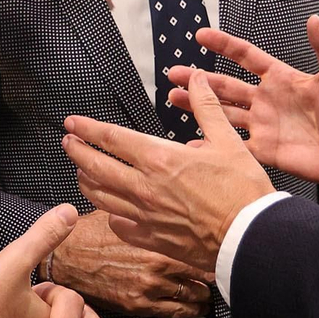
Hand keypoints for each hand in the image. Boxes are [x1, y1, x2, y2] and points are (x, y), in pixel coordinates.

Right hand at [50, 211, 214, 317]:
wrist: (66, 257)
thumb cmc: (95, 231)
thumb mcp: (126, 213)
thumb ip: (154, 215)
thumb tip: (179, 204)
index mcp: (159, 240)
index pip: (203, 251)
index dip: (214, 252)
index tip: (218, 251)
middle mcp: (159, 266)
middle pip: (204, 277)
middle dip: (211, 276)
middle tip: (217, 273)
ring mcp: (150, 290)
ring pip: (194, 299)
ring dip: (202, 297)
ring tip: (205, 292)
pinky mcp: (140, 307)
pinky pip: (175, 314)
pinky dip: (186, 311)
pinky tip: (190, 306)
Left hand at [64, 72, 275, 272]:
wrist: (250, 238)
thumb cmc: (242, 190)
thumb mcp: (227, 141)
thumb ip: (206, 107)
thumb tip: (196, 78)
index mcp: (160, 159)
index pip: (112, 139)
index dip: (87, 129)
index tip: (72, 122)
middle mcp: (145, 187)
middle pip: (96, 167)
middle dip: (77, 152)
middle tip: (67, 142)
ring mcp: (145, 216)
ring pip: (102, 197)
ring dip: (87, 181)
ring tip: (81, 171)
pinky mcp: (152, 239)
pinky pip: (120, 225)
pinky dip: (111, 214)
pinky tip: (112, 210)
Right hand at [165, 16, 318, 185]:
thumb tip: (314, 20)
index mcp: (280, 78)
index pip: (246, 56)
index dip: (224, 45)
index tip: (201, 35)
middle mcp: (266, 100)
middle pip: (225, 85)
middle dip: (198, 79)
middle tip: (174, 72)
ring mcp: (262, 125)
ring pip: (222, 113)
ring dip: (199, 106)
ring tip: (174, 99)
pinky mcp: (264, 150)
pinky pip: (233, 146)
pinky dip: (213, 144)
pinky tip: (194, 143)